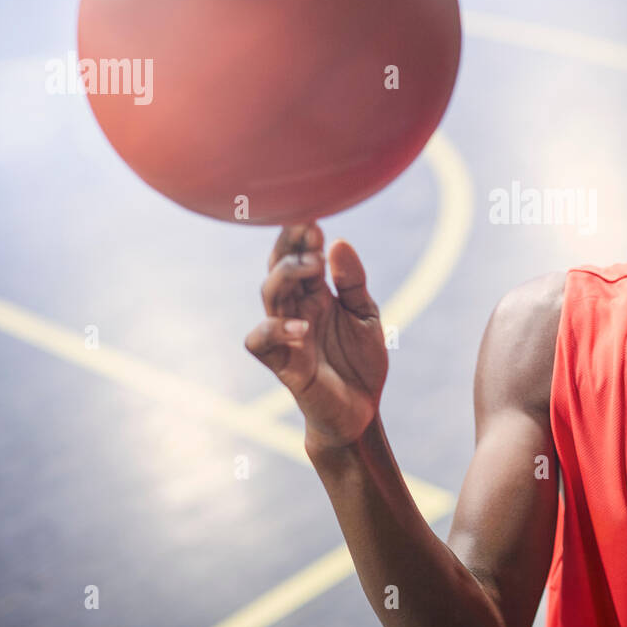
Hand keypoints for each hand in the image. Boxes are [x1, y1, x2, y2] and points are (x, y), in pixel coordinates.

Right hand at [244, 223, 387, 451]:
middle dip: (289, 244)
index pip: (300, 255)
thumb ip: (353, 283)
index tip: (315, 215)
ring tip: (312, 265)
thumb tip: (339, 242)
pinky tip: (302, 325)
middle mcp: (297, 308)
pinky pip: (260, 340)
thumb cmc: (361, 363)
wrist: (362, 411)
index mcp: (316, 294)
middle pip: (279, 267)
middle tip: (308, 228)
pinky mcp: (282, 363)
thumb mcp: (367, 317)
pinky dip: (276, 329)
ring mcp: (286, 334)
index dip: (303, 235)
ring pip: (268, 295)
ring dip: (286, 275)